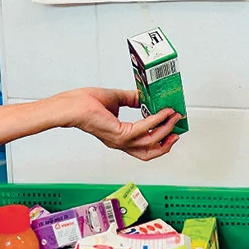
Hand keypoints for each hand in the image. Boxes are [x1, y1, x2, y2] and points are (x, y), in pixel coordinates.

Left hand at [52, 88, 180, 160]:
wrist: (71, 106)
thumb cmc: (83, 103)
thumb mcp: (115, 99)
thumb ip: (131, 99)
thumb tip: (144, 96)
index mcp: (119, 137)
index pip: (143, 145)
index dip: (160, 140)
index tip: (172, 129)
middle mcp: (120, 143)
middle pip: (150, 152)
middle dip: (167, 143)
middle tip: (177, 130)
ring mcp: (120, 141)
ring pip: (151, 142)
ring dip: (166, 129)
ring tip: (174, 117)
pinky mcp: (120, 134)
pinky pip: (145, 129)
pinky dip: (157, 120)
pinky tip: (163, 112)